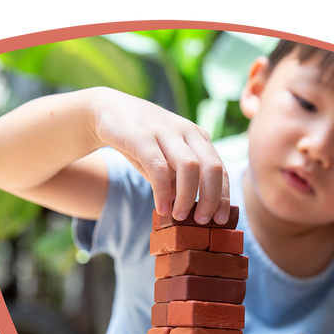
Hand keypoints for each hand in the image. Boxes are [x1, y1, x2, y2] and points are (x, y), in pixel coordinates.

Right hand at [92, 88, 229, 224]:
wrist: (110, 111)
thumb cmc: (144, 143)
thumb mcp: (167, 162)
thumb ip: (180, 182)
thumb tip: (191, 212)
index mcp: (199, 138)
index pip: (221, 170)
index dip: (223, 197)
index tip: (220, 220)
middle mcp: (187, 132)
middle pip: (213, 167)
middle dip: (211, 199)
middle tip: (202, 221)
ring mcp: (166, 131)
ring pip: (190, 166)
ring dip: (188, 197)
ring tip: (180, 216)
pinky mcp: (142, 136)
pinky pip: (158, 167)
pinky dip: (163, 192)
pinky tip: (162, 208)